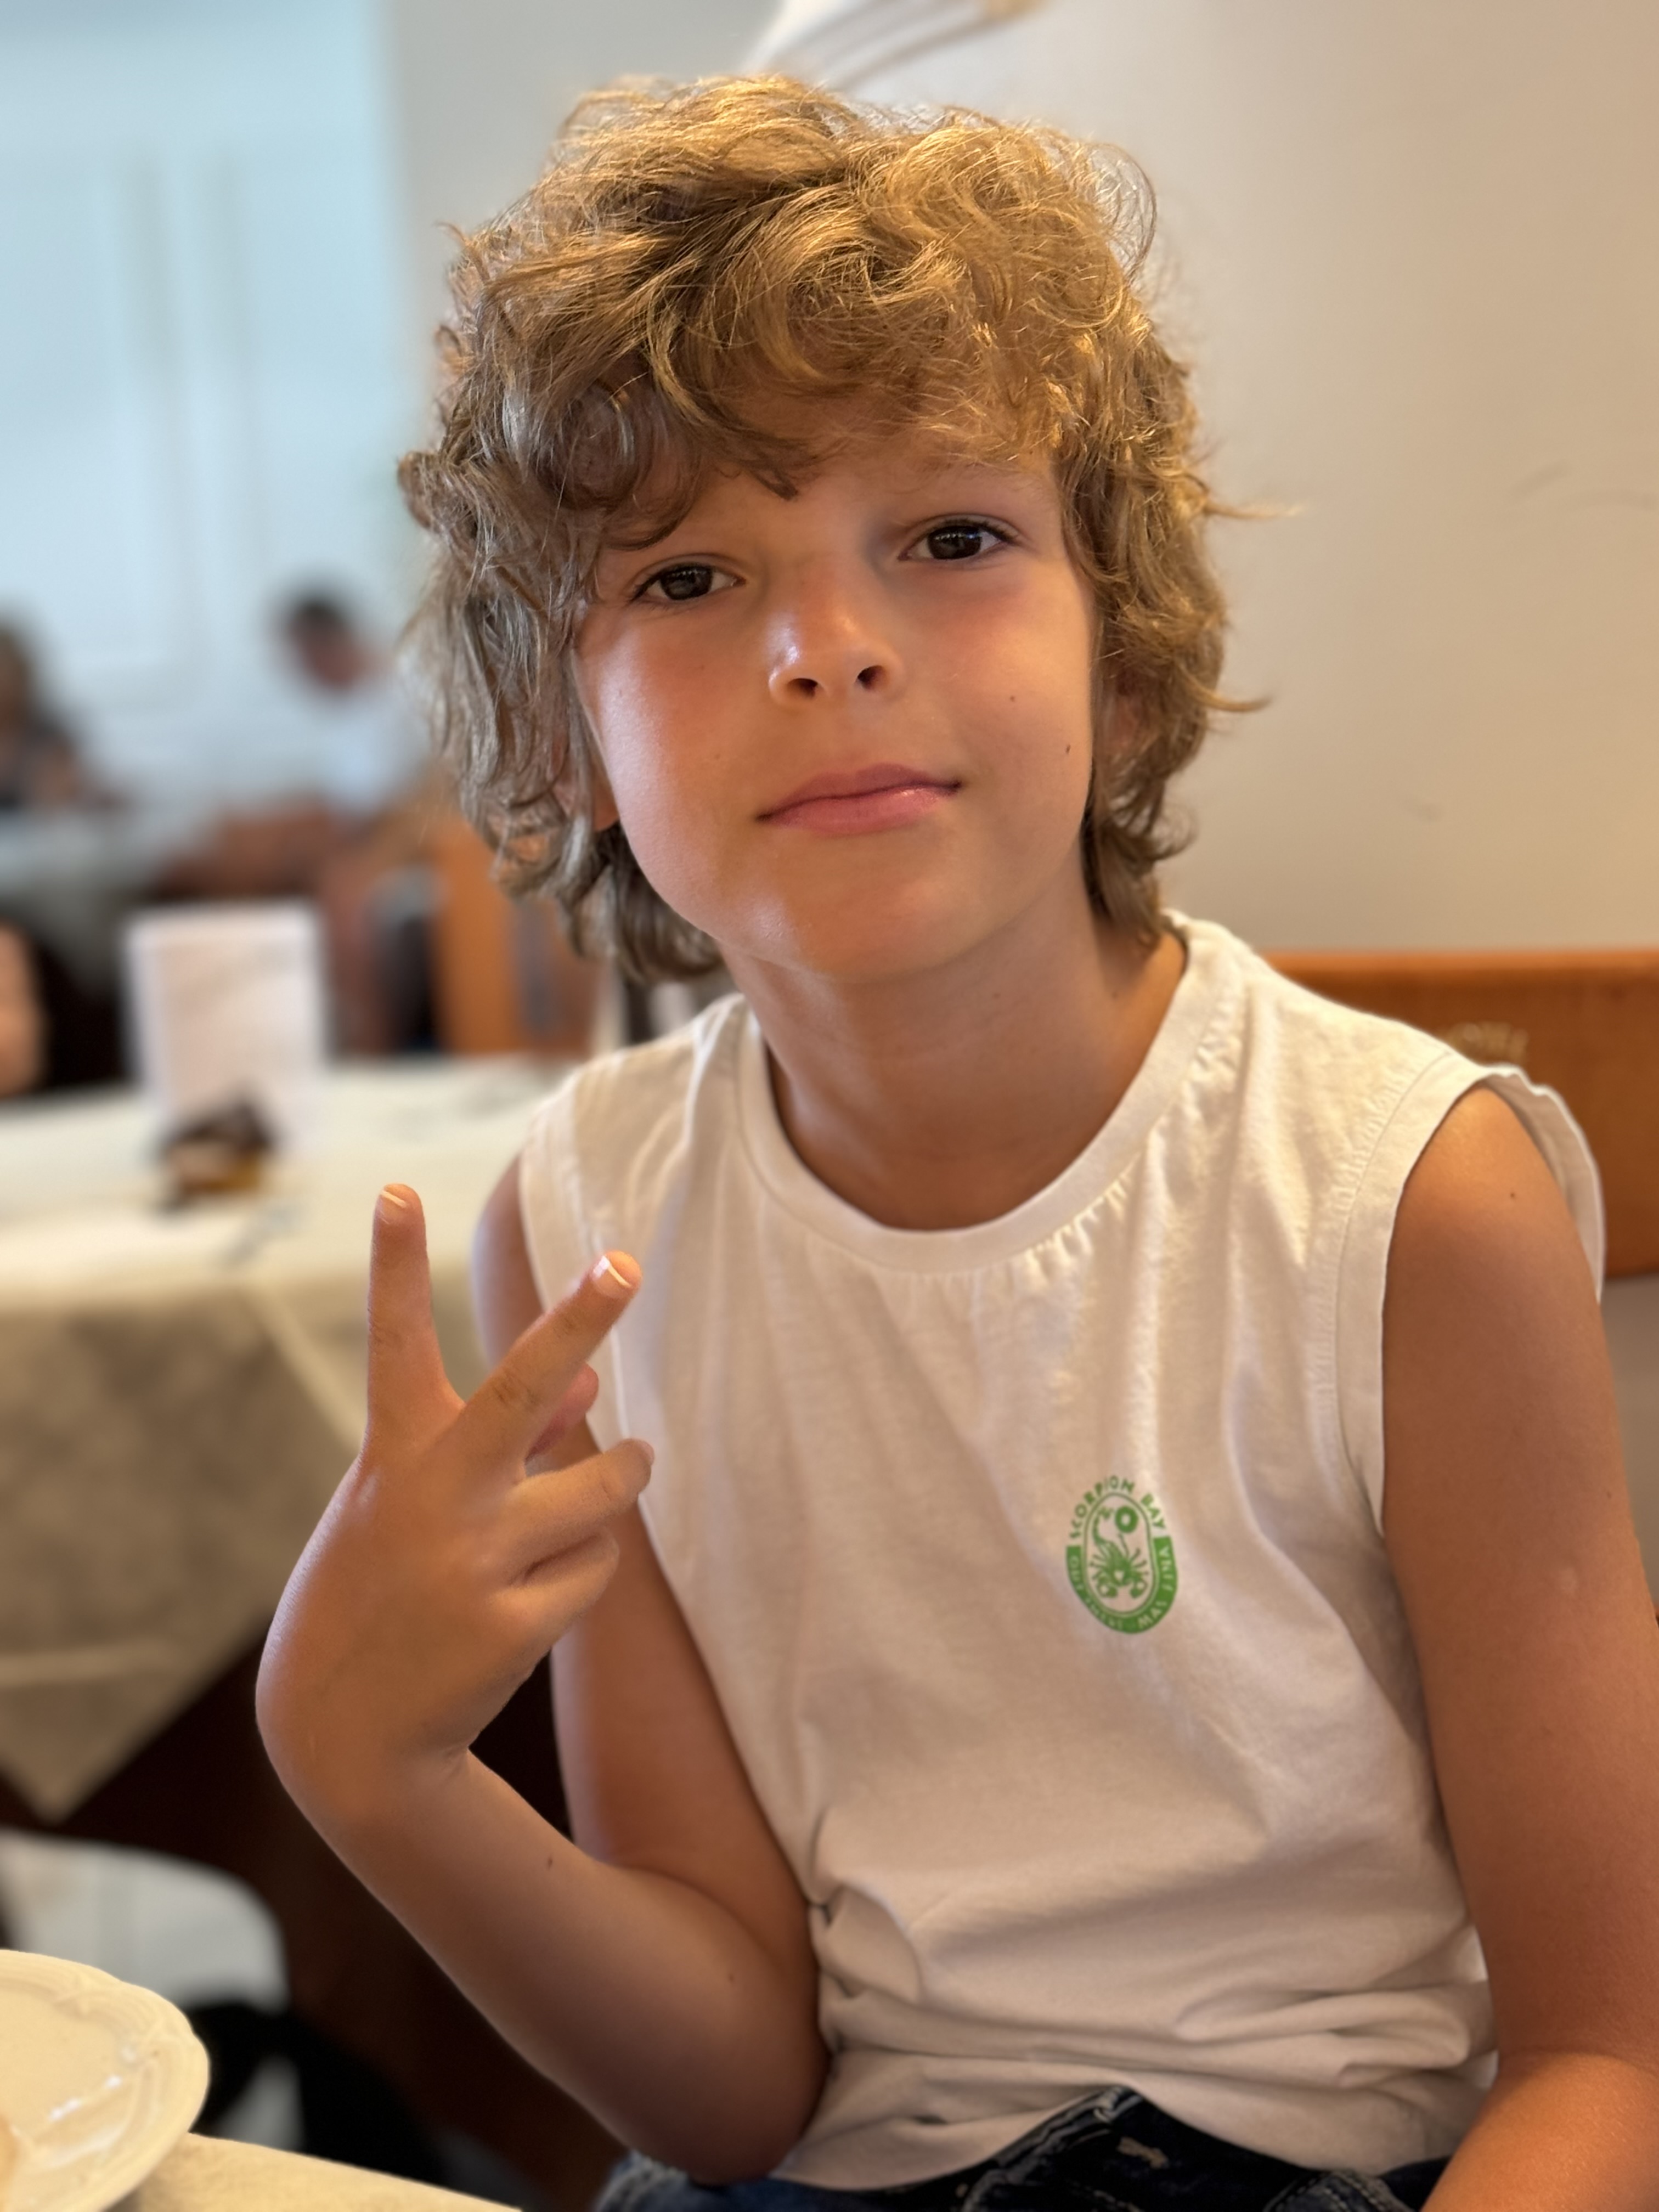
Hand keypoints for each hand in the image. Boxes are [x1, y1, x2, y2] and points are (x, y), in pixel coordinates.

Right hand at [257, 1183, 651, 1822]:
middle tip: (625, 1264)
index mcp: (394, 1453)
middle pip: (522, 1391)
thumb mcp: (416, 1501)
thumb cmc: (384, 1586)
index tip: (397, 1189)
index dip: (394, 1263)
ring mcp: (474, 1563)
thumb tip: (589, 1386)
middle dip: (579, 1322)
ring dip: (622, 1479)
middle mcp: (434, 1497)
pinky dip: (580, 1575)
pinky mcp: (515, 1627)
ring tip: (619, 1475)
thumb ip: (502, 1440)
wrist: (345, 1734)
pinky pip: (598, 1569)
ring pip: (604, 1490)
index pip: (395, 1340)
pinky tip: (531, 1602)